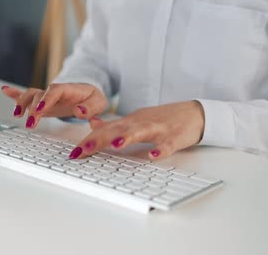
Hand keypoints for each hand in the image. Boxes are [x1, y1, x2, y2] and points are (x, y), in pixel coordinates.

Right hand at [0, 83, 107, 128]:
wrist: (89, 93)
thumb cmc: (93, 98)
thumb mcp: (99, 102)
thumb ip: (90, 107)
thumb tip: (79, 111)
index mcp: (68, 89)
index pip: (55, 91)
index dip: (46, 100)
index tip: (40, 110)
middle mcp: (54, 91)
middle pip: (39, 95)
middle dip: (32, 108)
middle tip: (29, 123)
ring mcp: (46, 95)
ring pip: (30, 94)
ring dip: (21, 102)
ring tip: (16, 114)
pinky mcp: (41, 101)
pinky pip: (26, 95)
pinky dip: (15, 93)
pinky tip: (5, 90)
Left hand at [68, 101, 204, 160]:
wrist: (194, 112)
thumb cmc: (162, 119)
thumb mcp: (135, 120)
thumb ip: (114, 124)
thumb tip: (92, 123)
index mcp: (130, 121)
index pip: (105, 130)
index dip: (89, 140)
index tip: (73, 153)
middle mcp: (141, 123)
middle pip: (118, 130)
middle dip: (99, 140)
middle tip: (83, 150)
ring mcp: (159, 129)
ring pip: (141, 131)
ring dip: (127, 137)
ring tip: (114, 145)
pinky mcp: (175, 136)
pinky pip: (168, 144)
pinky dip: (162, 149)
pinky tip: (154, 155)